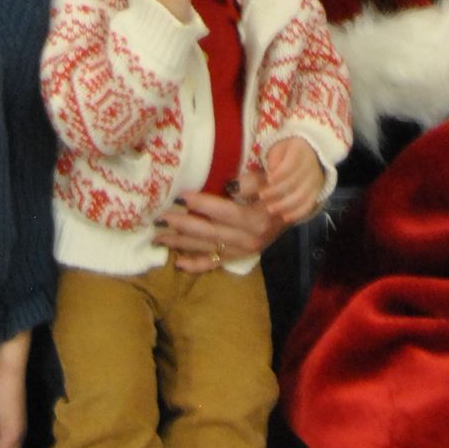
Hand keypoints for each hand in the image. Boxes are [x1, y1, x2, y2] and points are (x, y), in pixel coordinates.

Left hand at [156, 181, 283, 271]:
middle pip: (210, 232)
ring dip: (181, 244)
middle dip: (182, 225)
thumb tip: (227, 183)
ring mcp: (242, 251)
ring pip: (207, 248)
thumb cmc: (275, 192)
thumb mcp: (268, 182)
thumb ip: (250, 182)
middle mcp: (248, 239)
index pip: (225, 212)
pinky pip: (214, 264)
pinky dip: (195, 265)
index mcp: (256, 219)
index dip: (203, 204)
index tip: (180, 196)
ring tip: (159, 236)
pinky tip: (178, 263)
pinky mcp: (238, 258)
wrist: (289, 213)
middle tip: (160, 217)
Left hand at [258, 136, 324, 225]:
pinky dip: (297, 213)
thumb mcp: (278, 148)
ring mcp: (316, 180)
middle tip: (262, 196)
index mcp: (301, 150)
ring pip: (302, 196)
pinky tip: (285, 217)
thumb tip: (271, 172)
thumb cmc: (287, 151)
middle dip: (277, 191)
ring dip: (285, 205)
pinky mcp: (317, 192)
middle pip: (296, 182)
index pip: (291, 164)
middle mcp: (312, 165)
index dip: (279, 174)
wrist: (310, 153)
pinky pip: (309, 205)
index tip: (267, 180)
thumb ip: (274, 159)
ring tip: (270, 209)